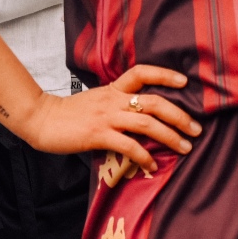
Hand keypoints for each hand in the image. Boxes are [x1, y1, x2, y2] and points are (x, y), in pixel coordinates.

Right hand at [12, 66, 200, 174]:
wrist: (41, 120)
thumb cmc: (68, 114)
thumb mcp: (95, 100)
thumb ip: (115, 103)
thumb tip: (138, 114)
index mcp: (112, 89)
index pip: (142, 73)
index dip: (165, 74)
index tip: (185, 82)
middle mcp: (113, 100)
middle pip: (154, 101)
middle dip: (179, 115)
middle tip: (196, 129)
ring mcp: (106, 117)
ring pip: (146, 123)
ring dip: (170, 136)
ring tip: (185, 148)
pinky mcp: (98, 135)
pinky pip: (128, 145)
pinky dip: (144, 156)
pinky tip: (152, 165)